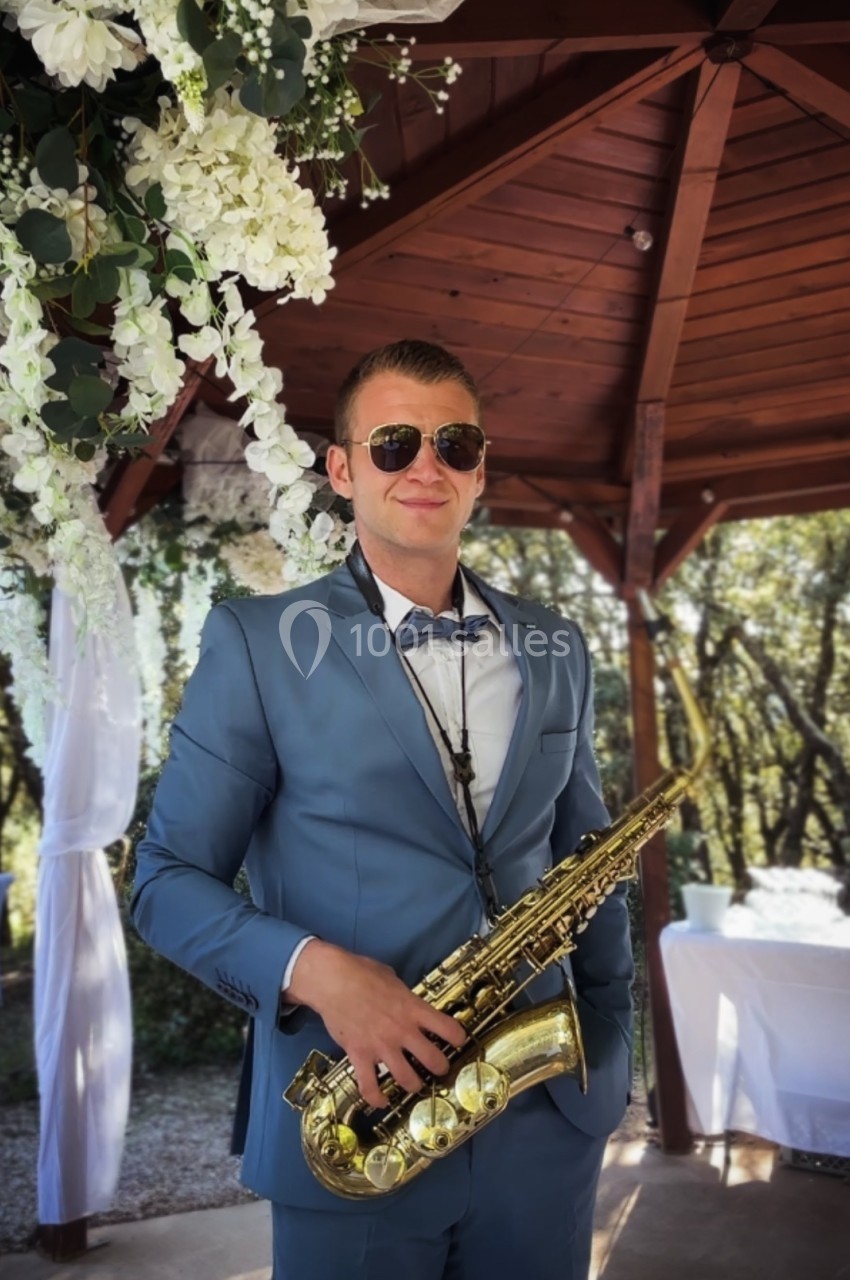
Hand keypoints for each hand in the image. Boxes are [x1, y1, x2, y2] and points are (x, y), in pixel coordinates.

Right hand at [286, 939, 466, 1108]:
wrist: (332, 980)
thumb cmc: (362, 972)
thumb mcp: (392, 978)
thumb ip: (404, 995)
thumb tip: (407, 1001)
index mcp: (413, 1008)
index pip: (448, 1029)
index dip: (458, 1038)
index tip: (457, 1041)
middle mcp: (402, 1031)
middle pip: (433, 1060)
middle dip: (440, 1067)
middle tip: (438, 1068)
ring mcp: (381, 1046)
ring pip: (407, 1079)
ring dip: (413, 1085)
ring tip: (414, 1084)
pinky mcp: (360, 1055)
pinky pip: (369, 1086)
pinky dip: (376, 1098)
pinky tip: (381, 1101)